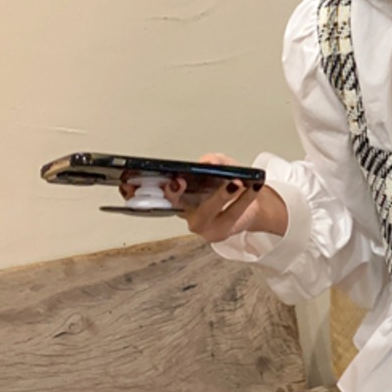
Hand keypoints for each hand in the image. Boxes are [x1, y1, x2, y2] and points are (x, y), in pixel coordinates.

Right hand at [119, 153, 287, 241]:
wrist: (251, 203)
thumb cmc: (227, 184)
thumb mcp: (221, 165)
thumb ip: (214, 160)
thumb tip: (206, 162)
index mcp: (176, 195)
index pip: (150, 194)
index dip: (139, 190)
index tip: (141, 180)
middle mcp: (184, 212)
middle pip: (175, 203)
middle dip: (178, 192)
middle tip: (182, 179)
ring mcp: (201, 225)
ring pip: (207, 211)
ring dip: (221, 195)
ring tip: (235, 182)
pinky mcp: (219, 232)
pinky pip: (231, 215)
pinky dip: (245, 200)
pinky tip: (253, 187)